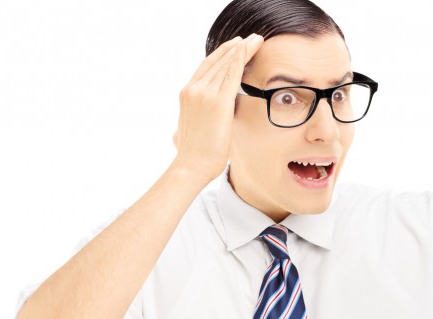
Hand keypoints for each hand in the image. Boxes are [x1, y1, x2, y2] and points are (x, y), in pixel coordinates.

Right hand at [170, 34, 264, 182]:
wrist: (191, 166)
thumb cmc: (190, 156)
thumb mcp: (181, 136)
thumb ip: (181, 128)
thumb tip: (176, 134)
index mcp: (186, 96)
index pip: (205, 69)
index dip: (221, 56)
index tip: (233, 48)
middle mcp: (192, 90)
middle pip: (217, 61)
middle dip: (234, 48)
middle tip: (249, 39)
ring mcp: (204, 94)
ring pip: (226, 64)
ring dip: (242, 49)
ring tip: (256, 40)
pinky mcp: (218, 101)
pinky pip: (232, 73)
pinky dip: (241, 58)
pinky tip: (249, 47)